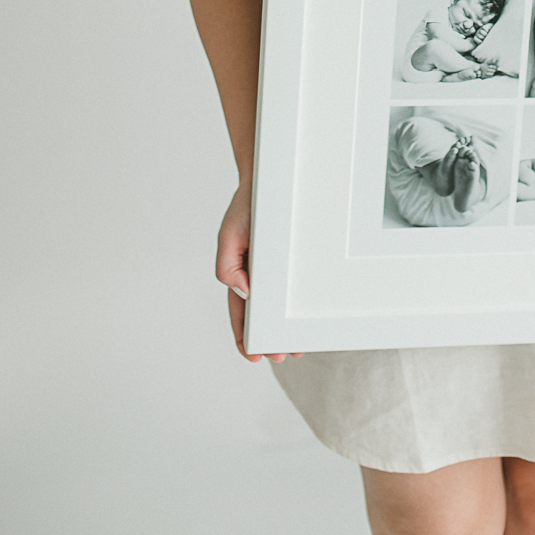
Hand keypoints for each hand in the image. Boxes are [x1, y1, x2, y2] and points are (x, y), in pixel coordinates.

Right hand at [216, 179, 302, 364]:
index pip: (241, 313)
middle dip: (270, 339)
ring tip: (299, 348)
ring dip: (287, 329)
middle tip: (282, 357)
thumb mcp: (229, 234)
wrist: (269, 178)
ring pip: (282, 308)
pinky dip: (300, 306)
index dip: (246, 336)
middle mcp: (260, 275)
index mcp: (241, 273)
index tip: (255, 355)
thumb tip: (244, 292)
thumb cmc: (247, 207)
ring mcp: (279, 270)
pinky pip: (298, 288)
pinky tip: (308, 319)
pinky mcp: (297, 261)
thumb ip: (226, 265)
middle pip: (263, 317)